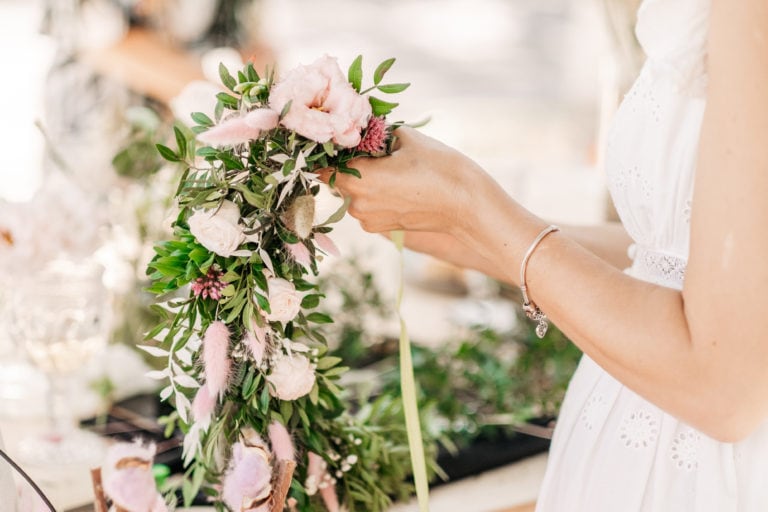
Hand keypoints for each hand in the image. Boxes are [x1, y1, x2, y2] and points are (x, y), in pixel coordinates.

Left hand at [319, 126, 488, 235]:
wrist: (466, 204)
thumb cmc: (439, 167)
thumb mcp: (407, 138)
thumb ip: (379, 134)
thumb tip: (365, 128)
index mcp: (358, 179)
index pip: (325, 165)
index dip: (332, 152)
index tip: (344, 141)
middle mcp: (358, 204)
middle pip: (340, 180)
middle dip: (350, 165)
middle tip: (371, 150)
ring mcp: (369, 220)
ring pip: (354, 195)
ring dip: (364, 182)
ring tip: (390, 168)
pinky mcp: (382, 228)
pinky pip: (368, 208)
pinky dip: (375, 196)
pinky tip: (397, 185)